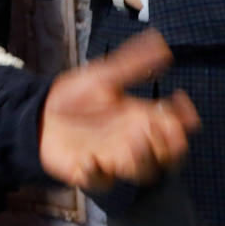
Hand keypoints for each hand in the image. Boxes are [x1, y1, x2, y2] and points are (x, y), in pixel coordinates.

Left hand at [39, 30, 198, 189]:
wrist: (39, 113)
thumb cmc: (73, 96)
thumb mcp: (103, 76)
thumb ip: (132, 63)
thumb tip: (161, 44)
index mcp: (139, 118)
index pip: (175, 126)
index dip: (185, 118)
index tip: (180, 101)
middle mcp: (132, 142)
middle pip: (168, 156)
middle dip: (171, 146)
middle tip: (160, 129)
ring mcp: (113, 159)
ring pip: (144, 172)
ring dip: (144, 160)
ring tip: (136, 142)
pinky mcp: (89, 172)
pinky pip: (100, 182)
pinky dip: (97, 175)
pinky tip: (89, 160)